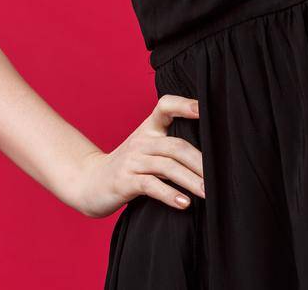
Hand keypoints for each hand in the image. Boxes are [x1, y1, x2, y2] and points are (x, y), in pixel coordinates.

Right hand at [67, 94, 204, 217]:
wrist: (89, 183)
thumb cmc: (128, 168)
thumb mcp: (146, 149)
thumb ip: (170, 147)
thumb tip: (211, 156)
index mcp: (148, 129)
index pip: (165, 106)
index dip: (184, 104)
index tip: (203, 109)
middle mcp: (141, 141)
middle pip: (176, 146)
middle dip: (200, 163)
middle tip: (218, 178)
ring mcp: (132, 161)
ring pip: (167, 167)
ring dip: (191, 180)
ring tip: (207, 193)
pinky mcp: (125, 181)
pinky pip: (152, 186)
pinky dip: (170, 195)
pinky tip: (184, 203)